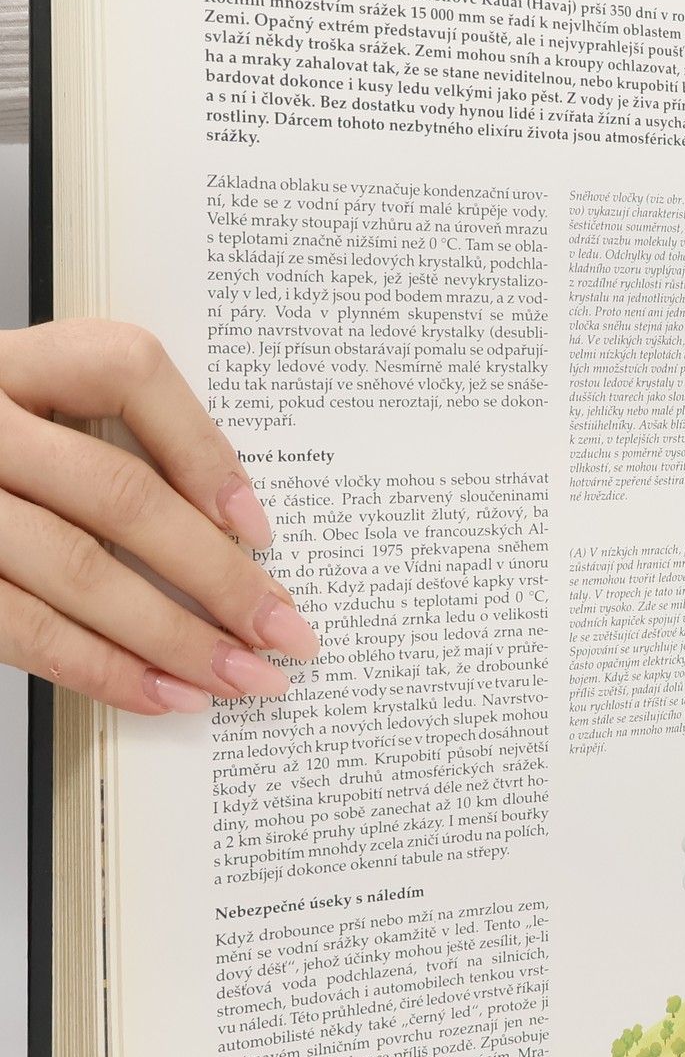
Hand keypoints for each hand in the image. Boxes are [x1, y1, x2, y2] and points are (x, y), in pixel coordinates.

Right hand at [0, 321, 317, 713]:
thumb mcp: (30, 420)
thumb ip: (108, 450)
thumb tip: (234, 539)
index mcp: (6, 363)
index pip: (124, 370)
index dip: (203, 449)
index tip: (260, 527)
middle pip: (118, 493)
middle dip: (218, 575)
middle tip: (286, 630)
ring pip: (76, 568)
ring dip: (174, 637)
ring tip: (241, 678)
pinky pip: (21, 628)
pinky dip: (102, 669)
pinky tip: (163, 693)